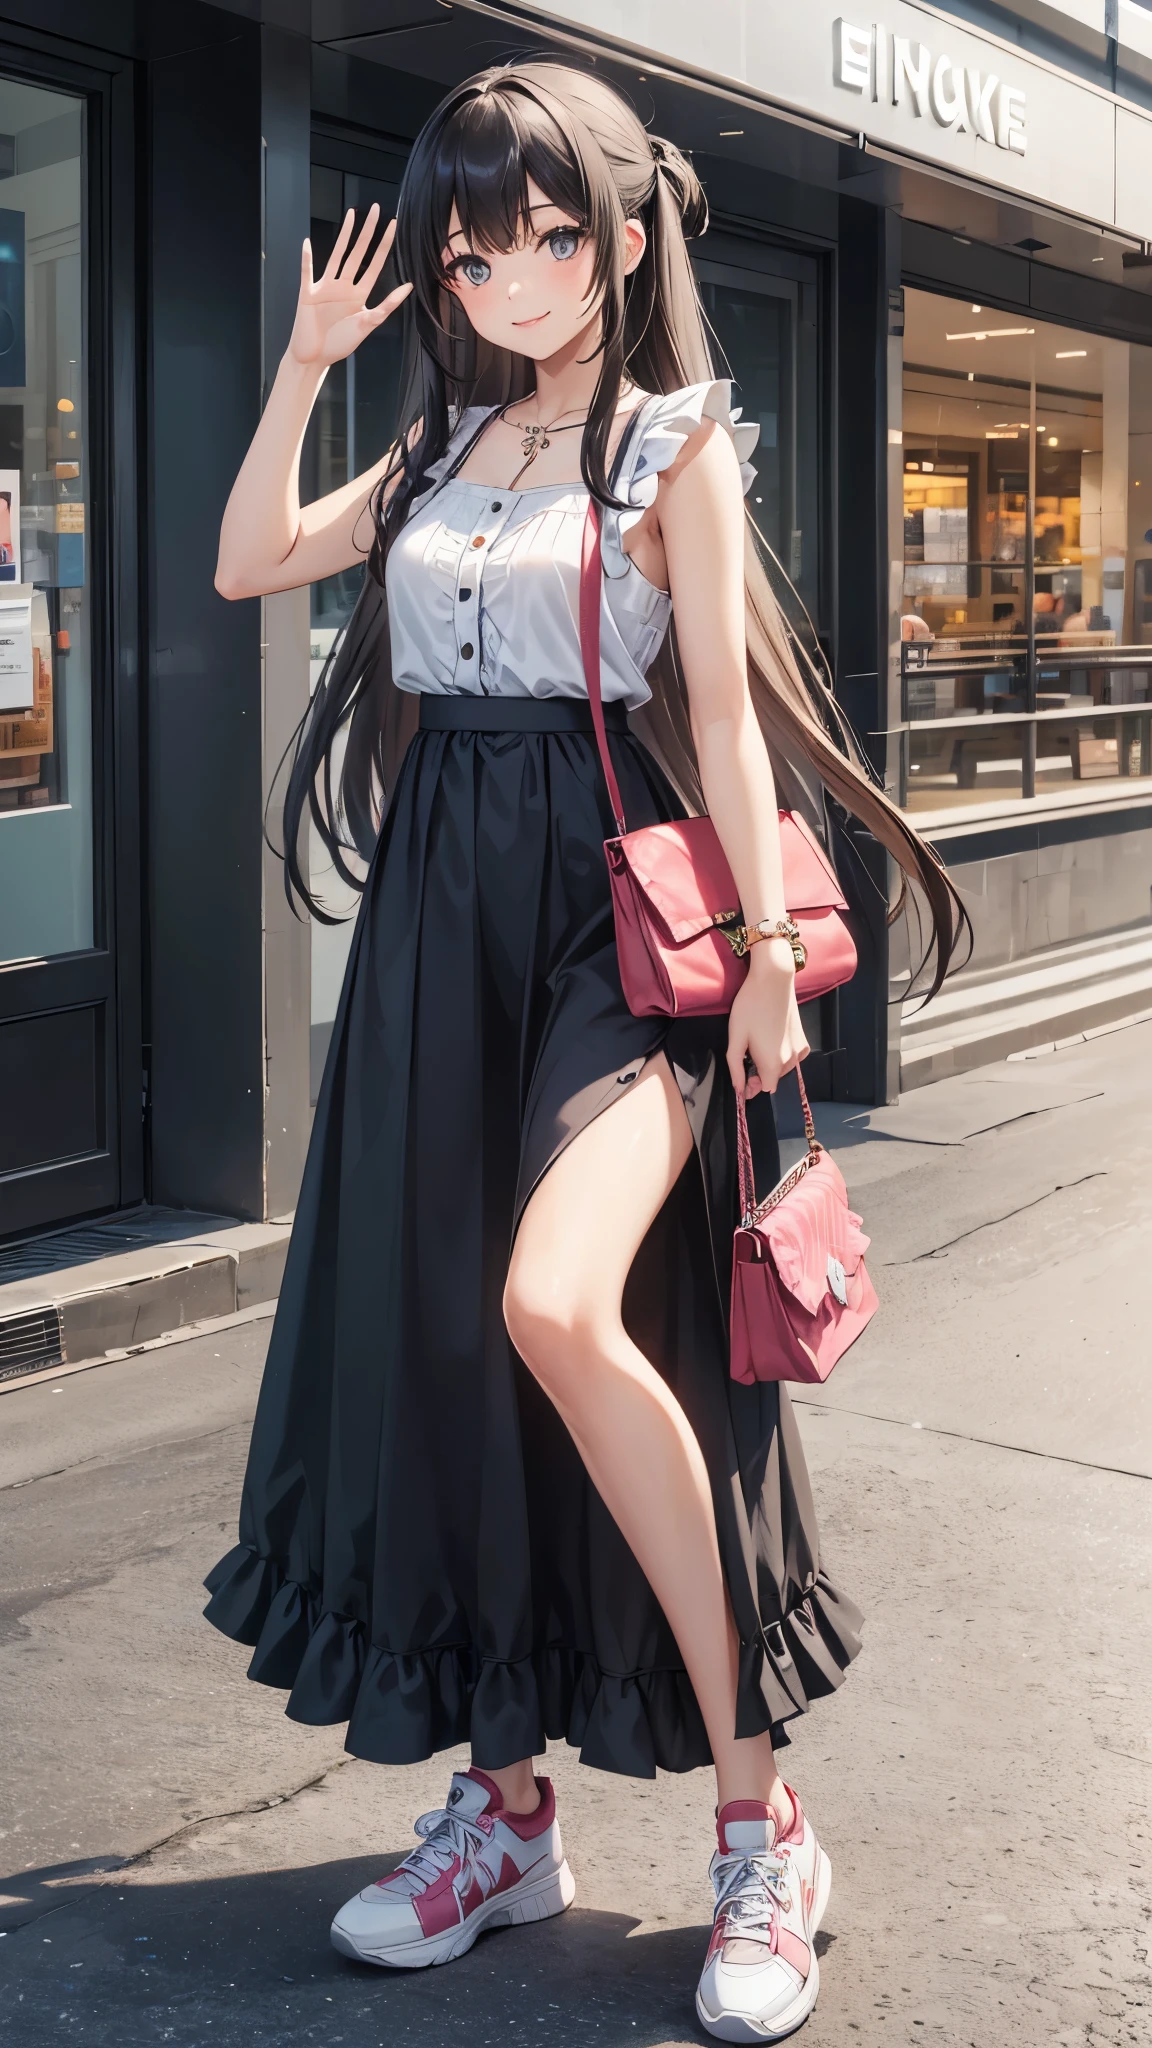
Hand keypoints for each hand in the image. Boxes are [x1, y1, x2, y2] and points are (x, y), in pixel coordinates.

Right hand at [288, 206, 412, 370]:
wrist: (315, 358)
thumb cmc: (339, 344)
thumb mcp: (367, 325)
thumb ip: (387, 306)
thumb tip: (409, 286)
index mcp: (358, 294)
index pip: (374, 264)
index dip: (384, 245)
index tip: (392, 225)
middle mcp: (343, 286)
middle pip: (358, 253)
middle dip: (367, 232)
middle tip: (376, 209)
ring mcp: (325, 287)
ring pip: (337, 256)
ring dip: (344, 236)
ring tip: (352, 214)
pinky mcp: (308, 294)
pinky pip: (307, 273)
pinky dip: (306, 259)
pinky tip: (307, 243)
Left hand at [726, 944, 809, 1098]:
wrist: (773, 981)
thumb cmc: (750, 1007)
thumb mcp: (736, 1038)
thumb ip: (736, 1068)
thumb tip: (739, 1089)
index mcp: (773, 1063)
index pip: (765, 1088)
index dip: (753, 1085)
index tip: (743, 1075)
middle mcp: (791, 1060)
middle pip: (774, 1078)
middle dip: (761, 1073)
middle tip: (747, 1055)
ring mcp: (800, 1049)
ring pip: (783, 1067)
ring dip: (771, 1062)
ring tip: (759, 1042)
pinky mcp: (804, 1039)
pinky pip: (792, 1056)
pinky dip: (782, 1053)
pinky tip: (773, 1037)